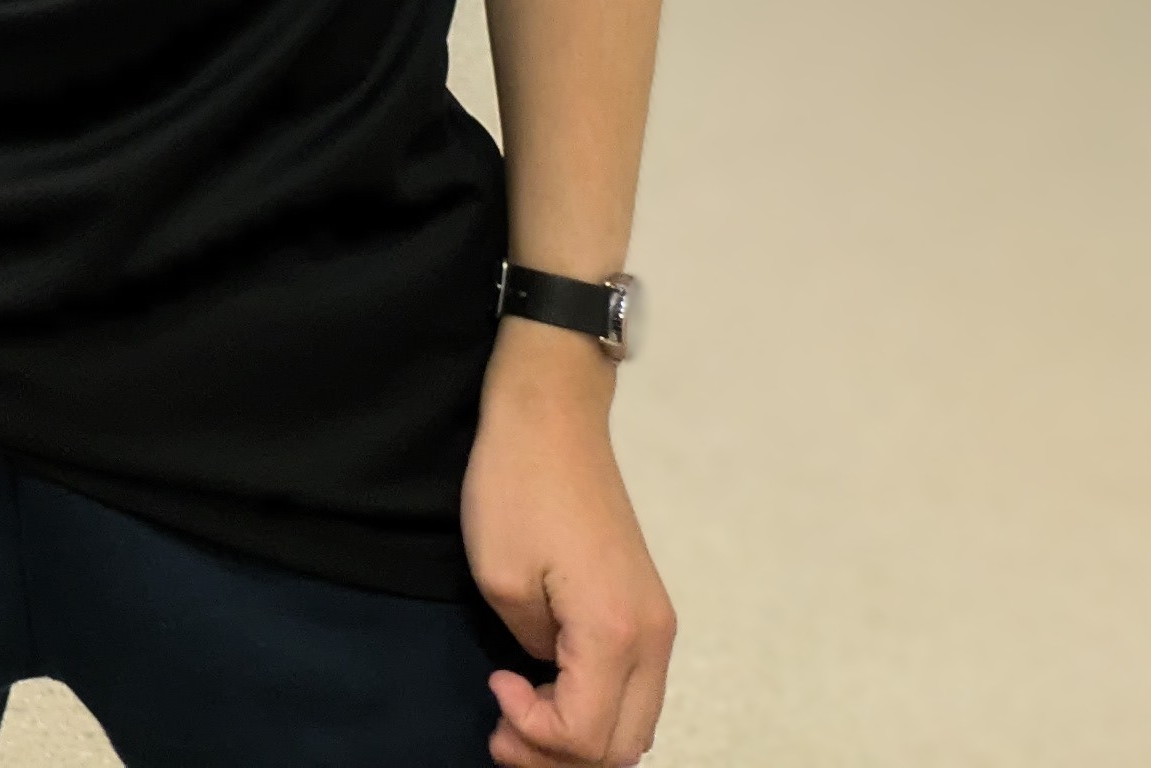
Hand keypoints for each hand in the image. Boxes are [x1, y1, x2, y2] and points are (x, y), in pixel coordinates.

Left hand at [465, 329, 673, 767]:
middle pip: (623, 747)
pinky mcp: (646, 608)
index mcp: (616, 634)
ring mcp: (656, 624)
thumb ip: (529, 648)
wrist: (553, 416)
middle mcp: (652, 639)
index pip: (588, 737)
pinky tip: (551, 689)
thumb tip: (546, 672)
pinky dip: (597, 709)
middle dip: (559, 756)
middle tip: (503, 731)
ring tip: (523, 715)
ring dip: (582, 737)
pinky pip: (634, 689)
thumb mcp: (500, 576)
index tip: (494, 686)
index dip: (534, 736)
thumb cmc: (517, 487)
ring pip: (635, 724)